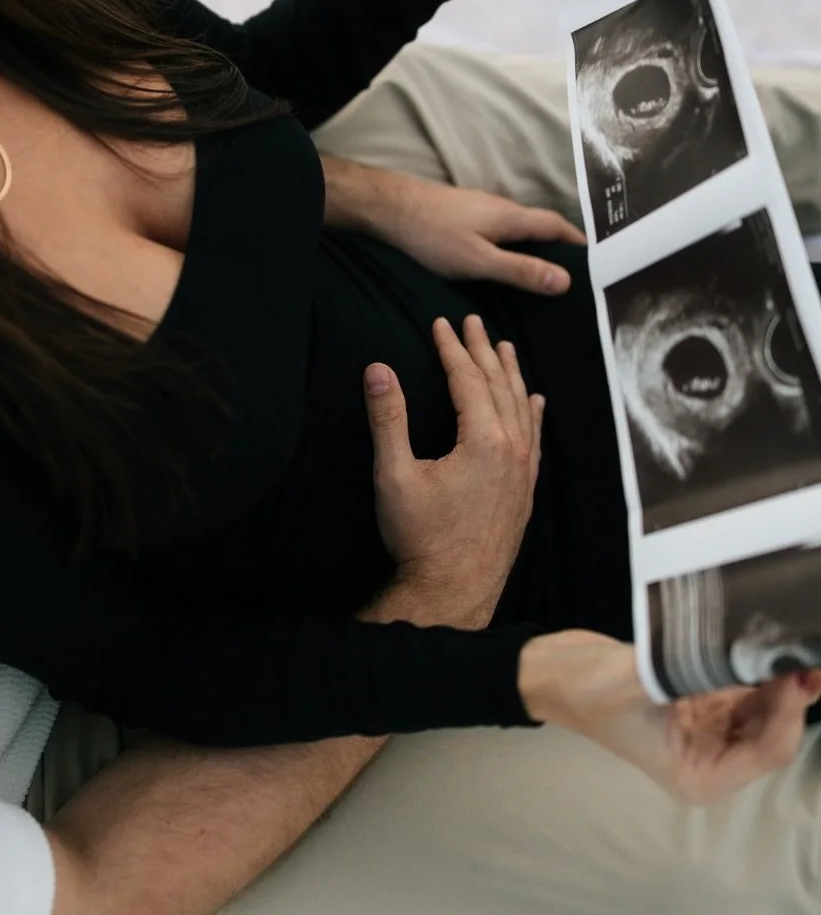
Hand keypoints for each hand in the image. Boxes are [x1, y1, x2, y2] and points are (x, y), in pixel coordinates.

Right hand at [364, 314, 543, 626]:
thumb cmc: (421, 537)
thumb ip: (388, 418)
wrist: (453, 592)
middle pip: (499, 386)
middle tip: (473, 322)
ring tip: (504, 348)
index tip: (440, 323)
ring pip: (522, 408)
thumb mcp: (394, 475)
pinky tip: (536, 400)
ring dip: (511, 374)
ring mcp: (524, 472)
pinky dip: (533, 411)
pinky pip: (535, 437)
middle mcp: (513, 450)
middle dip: (484, 350)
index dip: (452, 348)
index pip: (468, 379)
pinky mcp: (525, 491)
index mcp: (484, 441)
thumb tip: (377, 369)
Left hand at [376, 175, 584, 295]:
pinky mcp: (463, 216)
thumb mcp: (478, 260)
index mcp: (511, 217)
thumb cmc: (431, 235)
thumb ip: (520, 271)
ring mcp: (480, 210)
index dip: (579, 244)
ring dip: (535, 247)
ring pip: (518, 229)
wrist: (387, 208)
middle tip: (576, 274)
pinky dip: (511, 247)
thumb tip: (566, 281)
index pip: (557, 226)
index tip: (599, 262)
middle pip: (540, 227)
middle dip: (560, 247)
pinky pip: (499, 232)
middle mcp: (501, 208)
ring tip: (545, 274)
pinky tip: (503, 264)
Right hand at [519, 630, 820, 803]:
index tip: (794, 670)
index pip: (768, 750)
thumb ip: (685, 671)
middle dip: (792, 694)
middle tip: (805, 649)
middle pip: (774, 729)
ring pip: (765, 706)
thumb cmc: (584, 689)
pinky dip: (757, 666)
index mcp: (699, 776)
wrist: (550, 670)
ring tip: (792, 640)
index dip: (789, 712)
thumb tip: (738, 651)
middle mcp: (711, 758)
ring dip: (779, 677)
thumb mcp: (631, 682)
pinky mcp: (701, 700)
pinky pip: (745, 687)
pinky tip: (766, 642)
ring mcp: (708, 728)